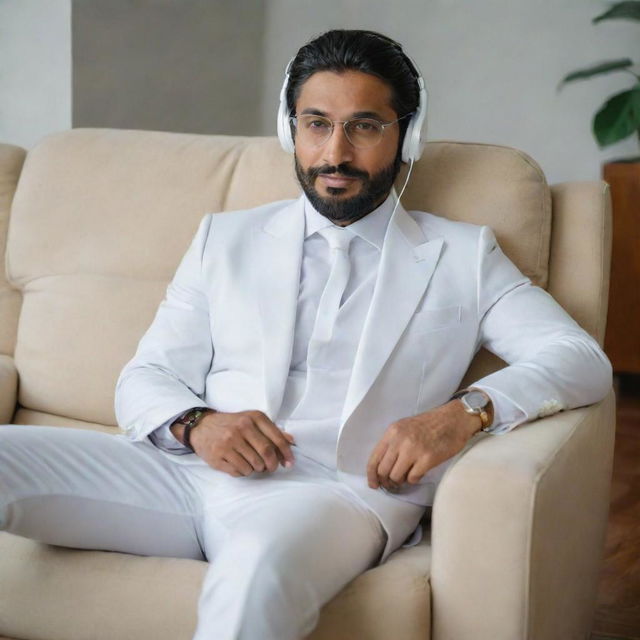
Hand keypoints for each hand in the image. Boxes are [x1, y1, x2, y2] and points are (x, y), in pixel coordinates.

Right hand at [172, 410, 295, 476]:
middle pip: (266, 453)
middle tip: (271, 467)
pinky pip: (239, 471)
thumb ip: (272, 430)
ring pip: (254, 465)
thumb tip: (291, 441)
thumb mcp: (252, 420)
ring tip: (253, 464)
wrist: (201, 426)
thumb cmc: (232, 424)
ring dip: (257, 469)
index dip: (286, 453)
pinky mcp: (218, 456)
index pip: (276, 438)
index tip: (290, 462)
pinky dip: (244, 472)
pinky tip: (240, 464)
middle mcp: (241, 428)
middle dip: (272, 464)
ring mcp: (228, 443)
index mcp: (253, 418)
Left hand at [366, 401, 481, 491]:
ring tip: (406, 477)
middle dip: (385, 481)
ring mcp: (413, 449)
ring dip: (399, 481)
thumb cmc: (429, 424)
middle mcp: (400, 440)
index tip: (373, 484)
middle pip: (383, 471)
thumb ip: (392, 443)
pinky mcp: (428, 458)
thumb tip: (382, 468)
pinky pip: (412, 478)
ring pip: (396, 477)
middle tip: (391, 484)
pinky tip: (418, 473)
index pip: (374, 458)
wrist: (454, 419)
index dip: (371, 475)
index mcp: (392, 432)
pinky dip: (413, 479)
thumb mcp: (404, 427)